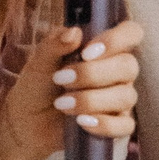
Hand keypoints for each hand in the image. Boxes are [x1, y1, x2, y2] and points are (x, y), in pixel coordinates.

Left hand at [0, 18, 143, 159]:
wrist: (28, 122)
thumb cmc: (38, 86)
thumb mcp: (39, 63)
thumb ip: (54, 45)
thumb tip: (74, 33)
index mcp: (104, 49)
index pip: (130, 33)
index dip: (116, 39)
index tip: (87, 52)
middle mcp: (117, 73)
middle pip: (128, 66)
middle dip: (93, 73)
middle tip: (61, 79)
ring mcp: (119, 100)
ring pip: (125, 96)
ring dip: (91, 100)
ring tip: (62, 104)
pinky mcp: (117, 126)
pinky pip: (125, 126)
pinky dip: (104, 124)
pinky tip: (81, 122)